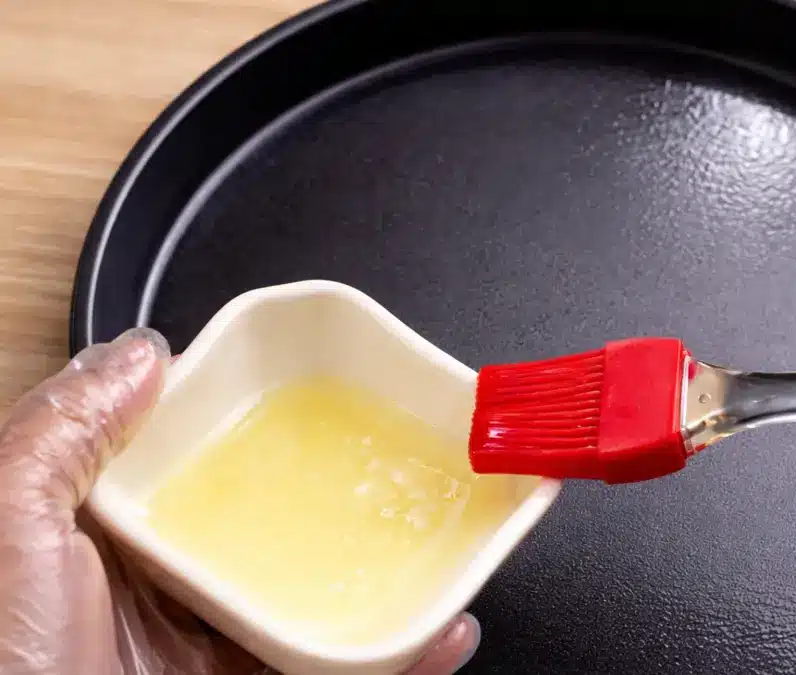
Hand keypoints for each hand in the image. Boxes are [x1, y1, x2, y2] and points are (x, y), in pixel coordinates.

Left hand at [0, 328, 478, 674]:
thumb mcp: (7, 521)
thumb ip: (64, 430)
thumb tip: (142, 355)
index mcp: (102, 534)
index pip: (186, 457)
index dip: (243, 422)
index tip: (309, 393)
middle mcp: (156, 588)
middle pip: (265, 529)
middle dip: (335, 502)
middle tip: (397, 473)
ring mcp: (204, 648)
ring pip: (311, 604)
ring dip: (386, 581)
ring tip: (444, 550)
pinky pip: (333, 673)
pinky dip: (399, 662)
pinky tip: (438, 638)